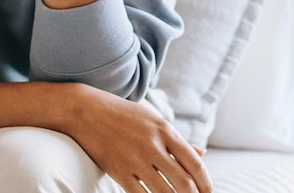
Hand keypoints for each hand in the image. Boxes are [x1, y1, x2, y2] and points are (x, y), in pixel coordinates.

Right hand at [66, 84, 212, 192]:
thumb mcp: (154, 120)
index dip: (206, 183)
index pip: (195, 163)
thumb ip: (177, 140)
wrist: (87, 110)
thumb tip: (202, 154)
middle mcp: (153, 146)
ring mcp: (135, 160)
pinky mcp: (118, 171)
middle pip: (184, 183)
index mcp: (165, 131)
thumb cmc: (123, 115)